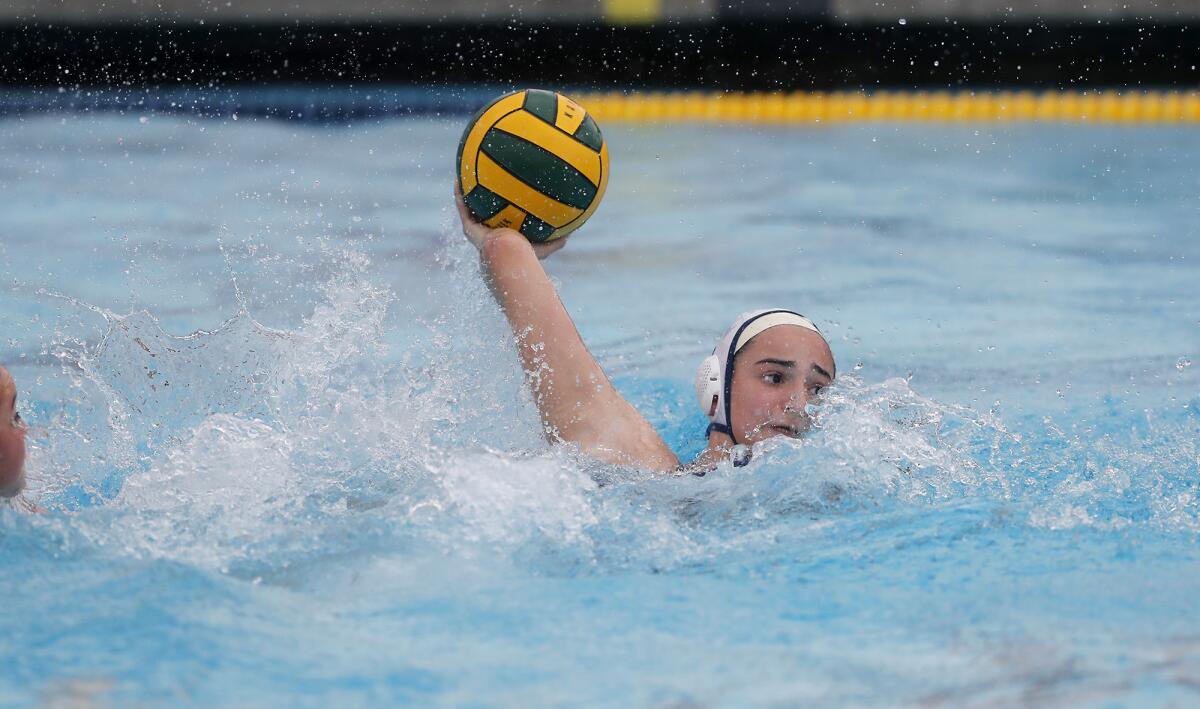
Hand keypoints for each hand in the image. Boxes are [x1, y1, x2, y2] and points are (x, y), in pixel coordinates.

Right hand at [454, 182, 568, 260]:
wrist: (507, 259)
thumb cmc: (525, 256)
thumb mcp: (544, 247)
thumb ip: (556, 241)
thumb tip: (572, 232)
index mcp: (504, 235)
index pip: (502, 220)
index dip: (501, 208)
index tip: (503, 194)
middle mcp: (489, 232)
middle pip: (484, 213)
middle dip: (483, 198)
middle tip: (483, 180)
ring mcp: (478, 231)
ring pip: (470, 209)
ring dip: (467, 193)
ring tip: (464, 175)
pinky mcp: (469, 229)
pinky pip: (462, 208)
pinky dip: (459, 195)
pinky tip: (458, 180)